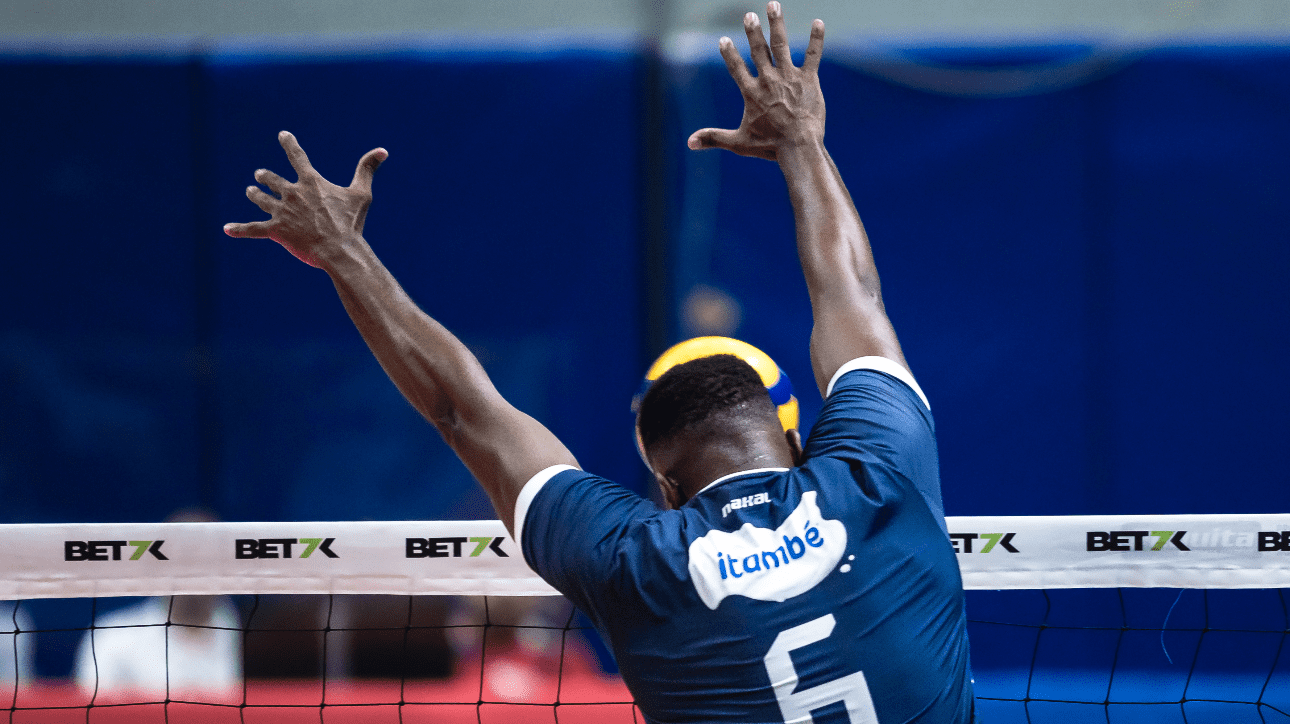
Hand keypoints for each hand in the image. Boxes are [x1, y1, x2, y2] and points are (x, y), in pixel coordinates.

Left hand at [224, 131, 386, 268]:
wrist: (339, 249)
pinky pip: (253, 229)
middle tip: (260, 176)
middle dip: (265, 177)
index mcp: (311, 183)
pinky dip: (240, 229)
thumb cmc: (351, 223)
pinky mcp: (276, 231)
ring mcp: (282, 211)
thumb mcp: (362, 194)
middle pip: (272, 180)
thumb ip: (367, 169)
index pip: (297, 157)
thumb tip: (382, 150)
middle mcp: (292, 193)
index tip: (283, 135)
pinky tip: (227, 229)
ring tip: (250, 192)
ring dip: (255, 195)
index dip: (289, 144)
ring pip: (261, 200)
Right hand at [687, 1, 824, 160]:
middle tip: (749, 15)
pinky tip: (818, 22)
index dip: (729, 53)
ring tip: (773, 5)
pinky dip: (815, 38)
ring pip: (781, 44)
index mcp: (751, 93)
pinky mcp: (809, 80)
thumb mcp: (738, 143)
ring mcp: (789, 77)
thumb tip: (689, 143)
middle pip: (758, 50)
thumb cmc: (769, 146)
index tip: (724, 39)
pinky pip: (812, 54)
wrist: (799, 146)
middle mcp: (768, 80)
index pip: (736, 68)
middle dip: (753, 31)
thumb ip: (714, 138)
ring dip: (776, 23)